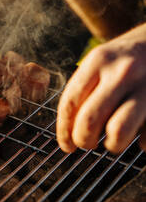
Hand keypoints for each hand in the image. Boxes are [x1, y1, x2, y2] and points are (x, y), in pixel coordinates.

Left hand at [57, 23, 145, 153]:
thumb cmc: (126, 57)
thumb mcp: (100, 61)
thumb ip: (84, 90)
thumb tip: (70, 130)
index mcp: (98, 60)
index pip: (70, 102)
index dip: (64, 130)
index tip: (66, 145)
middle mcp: (122, 71)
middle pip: (89, 120)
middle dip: (83, 140)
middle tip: (87, 143)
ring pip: (118, 131)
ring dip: (113, 144)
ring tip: (113, 141)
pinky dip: (143, 142)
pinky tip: (140, 133)